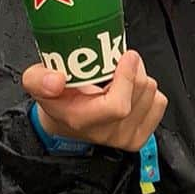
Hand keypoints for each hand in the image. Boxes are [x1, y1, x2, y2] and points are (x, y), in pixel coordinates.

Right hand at [22, 49, 167, 151]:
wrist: (66, 122)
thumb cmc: (56, 99)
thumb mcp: (35, 82)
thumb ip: (38, 79)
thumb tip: (56, 80)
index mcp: (81, 119)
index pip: (117, 105)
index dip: (126, 77)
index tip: (126, 55)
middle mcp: (106, 133)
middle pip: (140, 91)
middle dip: (133, 68)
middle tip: (118, 60)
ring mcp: (125, 137)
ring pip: (152, 94)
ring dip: (140, 77)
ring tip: (119, 77)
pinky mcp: (140, 137)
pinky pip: (159, 103)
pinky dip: (148, 91)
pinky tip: (129, 91)